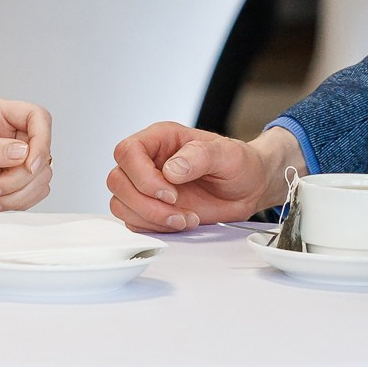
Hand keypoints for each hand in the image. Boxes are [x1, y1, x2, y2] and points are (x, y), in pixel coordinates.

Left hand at [0, 98, 52, 218]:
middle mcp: (10, 136)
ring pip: (41, 176)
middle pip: (42, 152)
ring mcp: (12, 161)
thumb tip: (22, 151)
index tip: (29, 165)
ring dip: (18, 193)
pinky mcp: (12, 184)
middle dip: (21, 178)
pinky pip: (33, 193)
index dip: (42, 140)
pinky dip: (17, 203)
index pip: (37, 118)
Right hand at [108, 123, 302, 231]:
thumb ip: (200, 156)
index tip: (170, 192)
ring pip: (121, 203)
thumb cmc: (239, 164)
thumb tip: (171, 169)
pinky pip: (133, 221)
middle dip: (146, 202)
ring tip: (184, 218)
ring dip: (151, 218)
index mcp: (161, 139)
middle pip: (118, 180)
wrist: (249, 187)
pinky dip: (155, 228)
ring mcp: (147, 186)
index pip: (128, 151)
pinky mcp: (150, 208)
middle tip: (177, 209)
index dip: (142, 176)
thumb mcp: (227, 154)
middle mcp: (149, 161)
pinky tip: (181, 222)